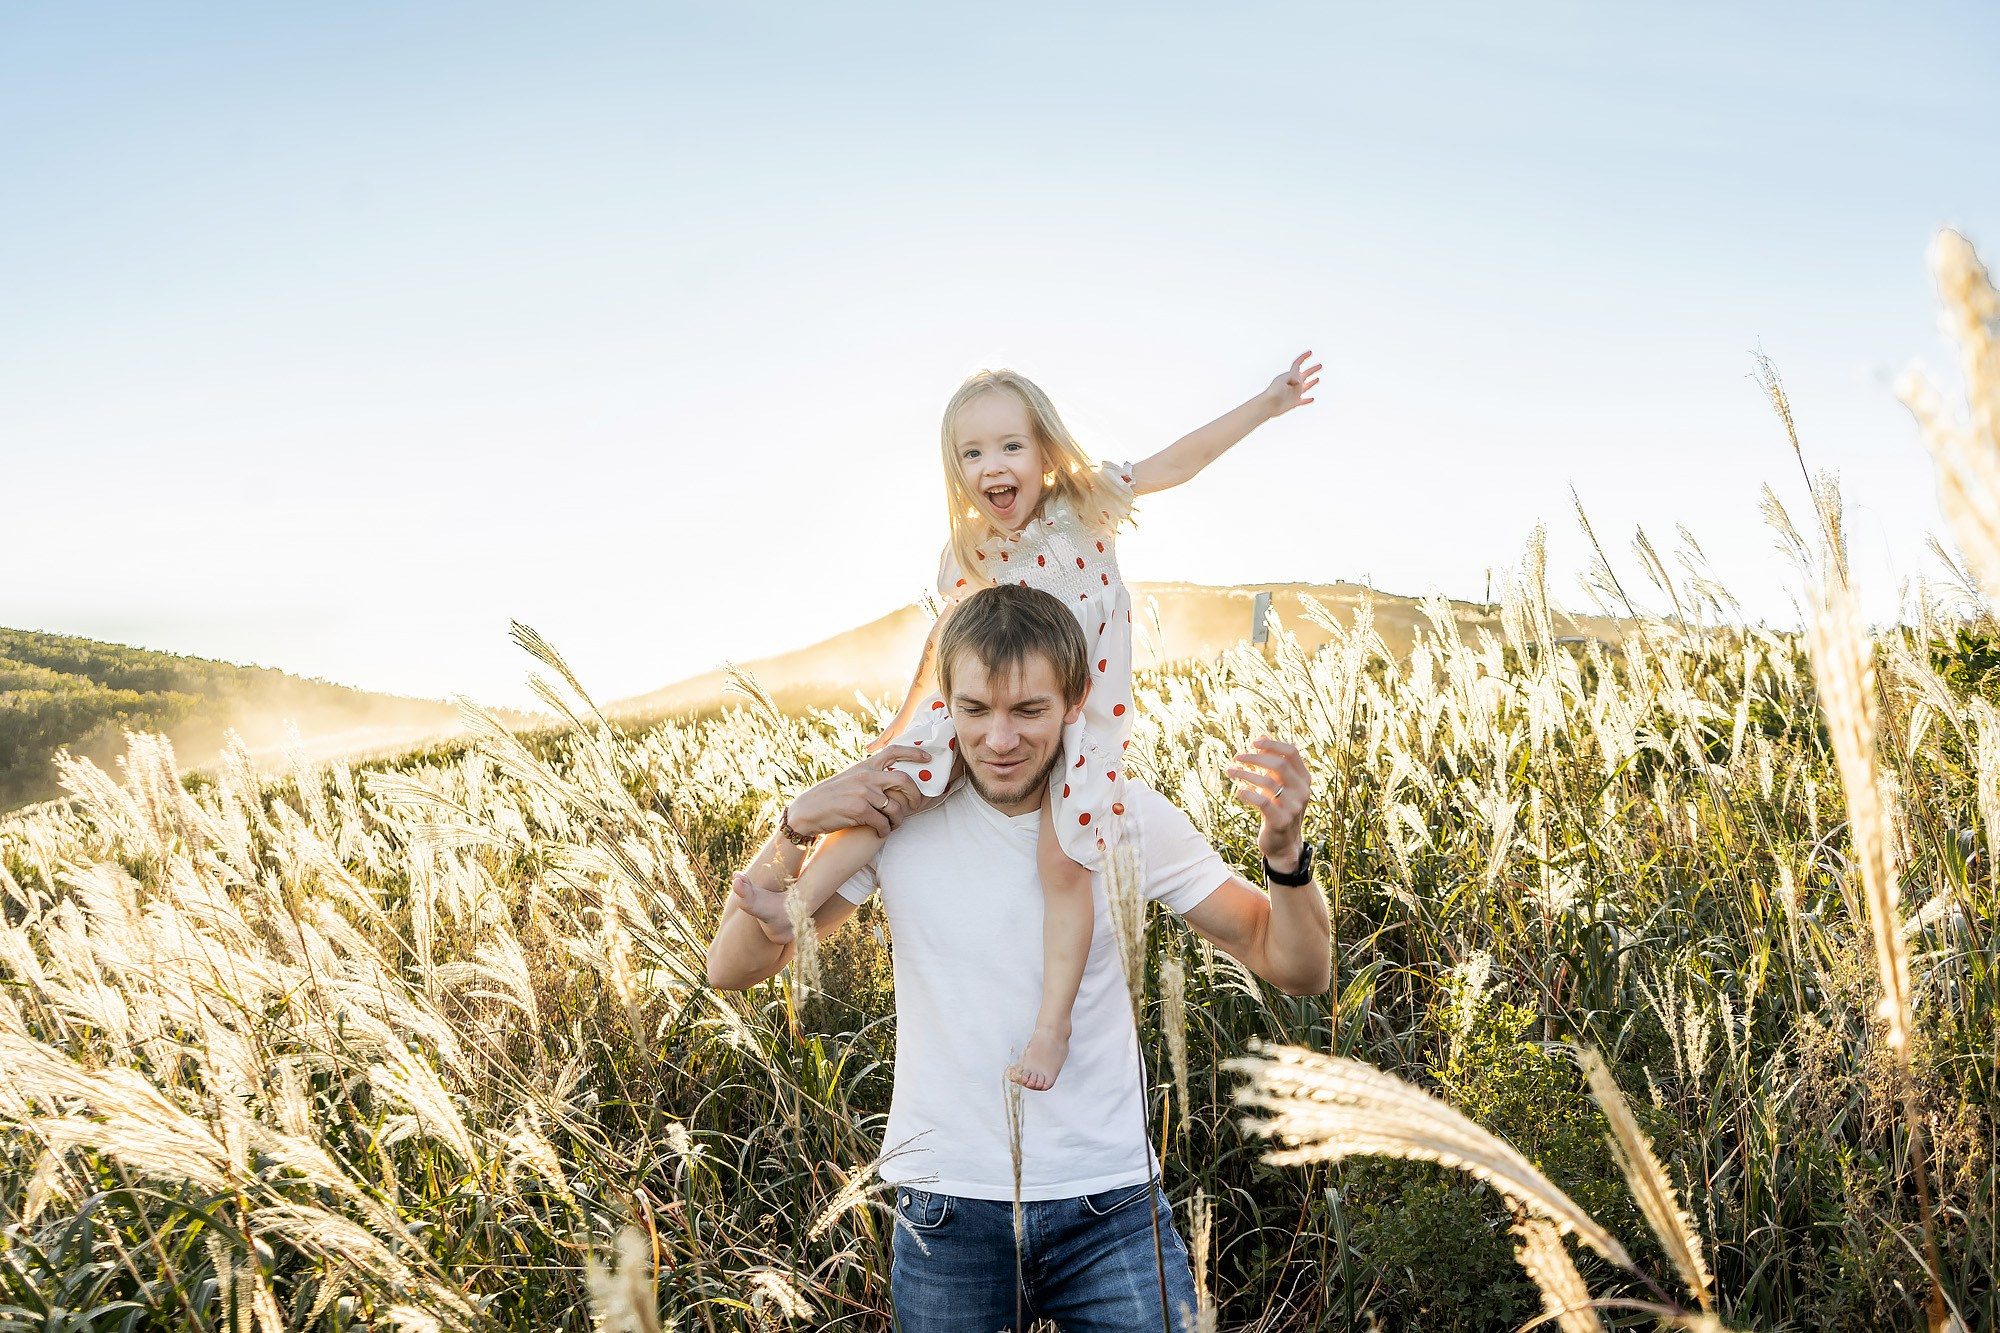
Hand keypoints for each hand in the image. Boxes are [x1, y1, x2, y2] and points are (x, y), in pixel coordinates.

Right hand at [786, 746, 930, 837]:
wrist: (807, 811)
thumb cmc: (830, 797)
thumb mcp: (850, 778)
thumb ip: (868, 776)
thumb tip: (890, 780)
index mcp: (865, 766)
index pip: (894, 751)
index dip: (914, 752)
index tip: (927, 757)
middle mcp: (866, 776)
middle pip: (903, 780)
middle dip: (915, 795)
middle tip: (915, 805)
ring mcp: (863, 793)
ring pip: (895, 807)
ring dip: (898, 820)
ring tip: (893, 825)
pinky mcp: (859, 810)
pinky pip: (883, 823)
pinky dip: (885, 830)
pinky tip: (880, 832)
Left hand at [1227, 737, 1309, 873]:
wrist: (1283, 844)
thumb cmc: (1278, 809)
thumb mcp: (1278, 784)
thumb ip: (1271, 762)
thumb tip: (1261, 735)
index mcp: (1304, 779)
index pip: (1291, 753)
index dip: (1272, 744)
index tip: (1252, 742)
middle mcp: (1302, 791)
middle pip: (1279, 764)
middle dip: (1255, 757)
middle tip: (1236, 757)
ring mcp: (1294, 807)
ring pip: (1268, 782)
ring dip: (1245, 774)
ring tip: (1231, 771)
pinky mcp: (1281, 821)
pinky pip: (1262, 802)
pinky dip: (1247, 794)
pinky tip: (1238, 792)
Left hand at [1261, 351, 1321, 419]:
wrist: (1268, 404)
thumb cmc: (1273, 391)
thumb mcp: (1282, 380)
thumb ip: (1292, 377)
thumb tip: (1299, 382)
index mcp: (1289, 375)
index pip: (1298, 363)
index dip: (1304, 357)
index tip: (1310, 352)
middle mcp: (1293, 383)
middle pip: (1305, 374)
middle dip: (1313, 369)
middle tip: (1320, 365)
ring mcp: (1294, 392)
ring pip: (1306, 386)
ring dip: (1312, 382)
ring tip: (1317, 379)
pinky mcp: (1294, 402)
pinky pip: (1303, 401)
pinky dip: (1308, 400)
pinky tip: (1312, 399)